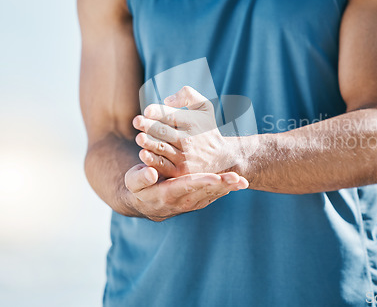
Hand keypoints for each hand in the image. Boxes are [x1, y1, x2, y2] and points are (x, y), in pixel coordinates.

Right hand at [124, 164, 247, 221]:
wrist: (144, 203)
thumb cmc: (137, 187)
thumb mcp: (132, 181)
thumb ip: (140, 177)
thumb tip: (150, 172)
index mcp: (166, 194)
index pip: (186, 186)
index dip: (202, 182)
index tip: (216, 178)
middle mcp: (182, 202)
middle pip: (205, 192)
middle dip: (222, 185)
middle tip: (238, 179)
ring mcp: (191, 203)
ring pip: (213, 195)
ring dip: (229, 188)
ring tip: (243, 181)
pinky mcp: (198, 202)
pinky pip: (214, 196)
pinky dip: (226, 190)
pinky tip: (238, 183)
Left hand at [132, 86, 234, 176]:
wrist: (221, 158)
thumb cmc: (207, 128)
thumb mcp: (205, 107)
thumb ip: (188, 95)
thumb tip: (166, 100)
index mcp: (192, 122)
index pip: (171, 116)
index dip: (158, 112)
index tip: (147, 110)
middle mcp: (188, 140)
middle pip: (163, 131)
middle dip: (148, 125)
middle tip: (137, 121)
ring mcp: (183, 156)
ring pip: (161, 148)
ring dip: (148, 142)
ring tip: (139, 138)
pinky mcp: (179, 171)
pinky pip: (162, 165)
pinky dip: (152, 160)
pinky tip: (144, 154)